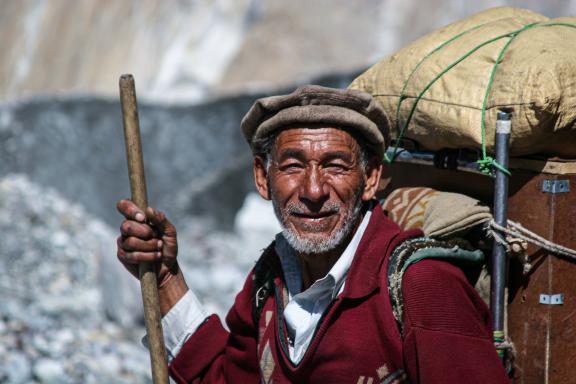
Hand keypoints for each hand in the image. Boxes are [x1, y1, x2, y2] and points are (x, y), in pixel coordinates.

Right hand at [117, 199, 186, 314]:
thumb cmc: (168, 247)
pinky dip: (147, 256)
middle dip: (145, 232)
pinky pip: (131, 255)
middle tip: (156, 237)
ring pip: (130, 241)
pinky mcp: (122, 256)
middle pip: (126, 226)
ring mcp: (123, 242)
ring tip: (158, 248)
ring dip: (149, 246)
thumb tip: (149, 209)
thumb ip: (161, 220)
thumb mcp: (170, 232)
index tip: (143, 218)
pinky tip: (155, 256)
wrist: (168, 267)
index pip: (124, 205)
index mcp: (137, 219)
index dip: (130, 209)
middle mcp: (128, 229)